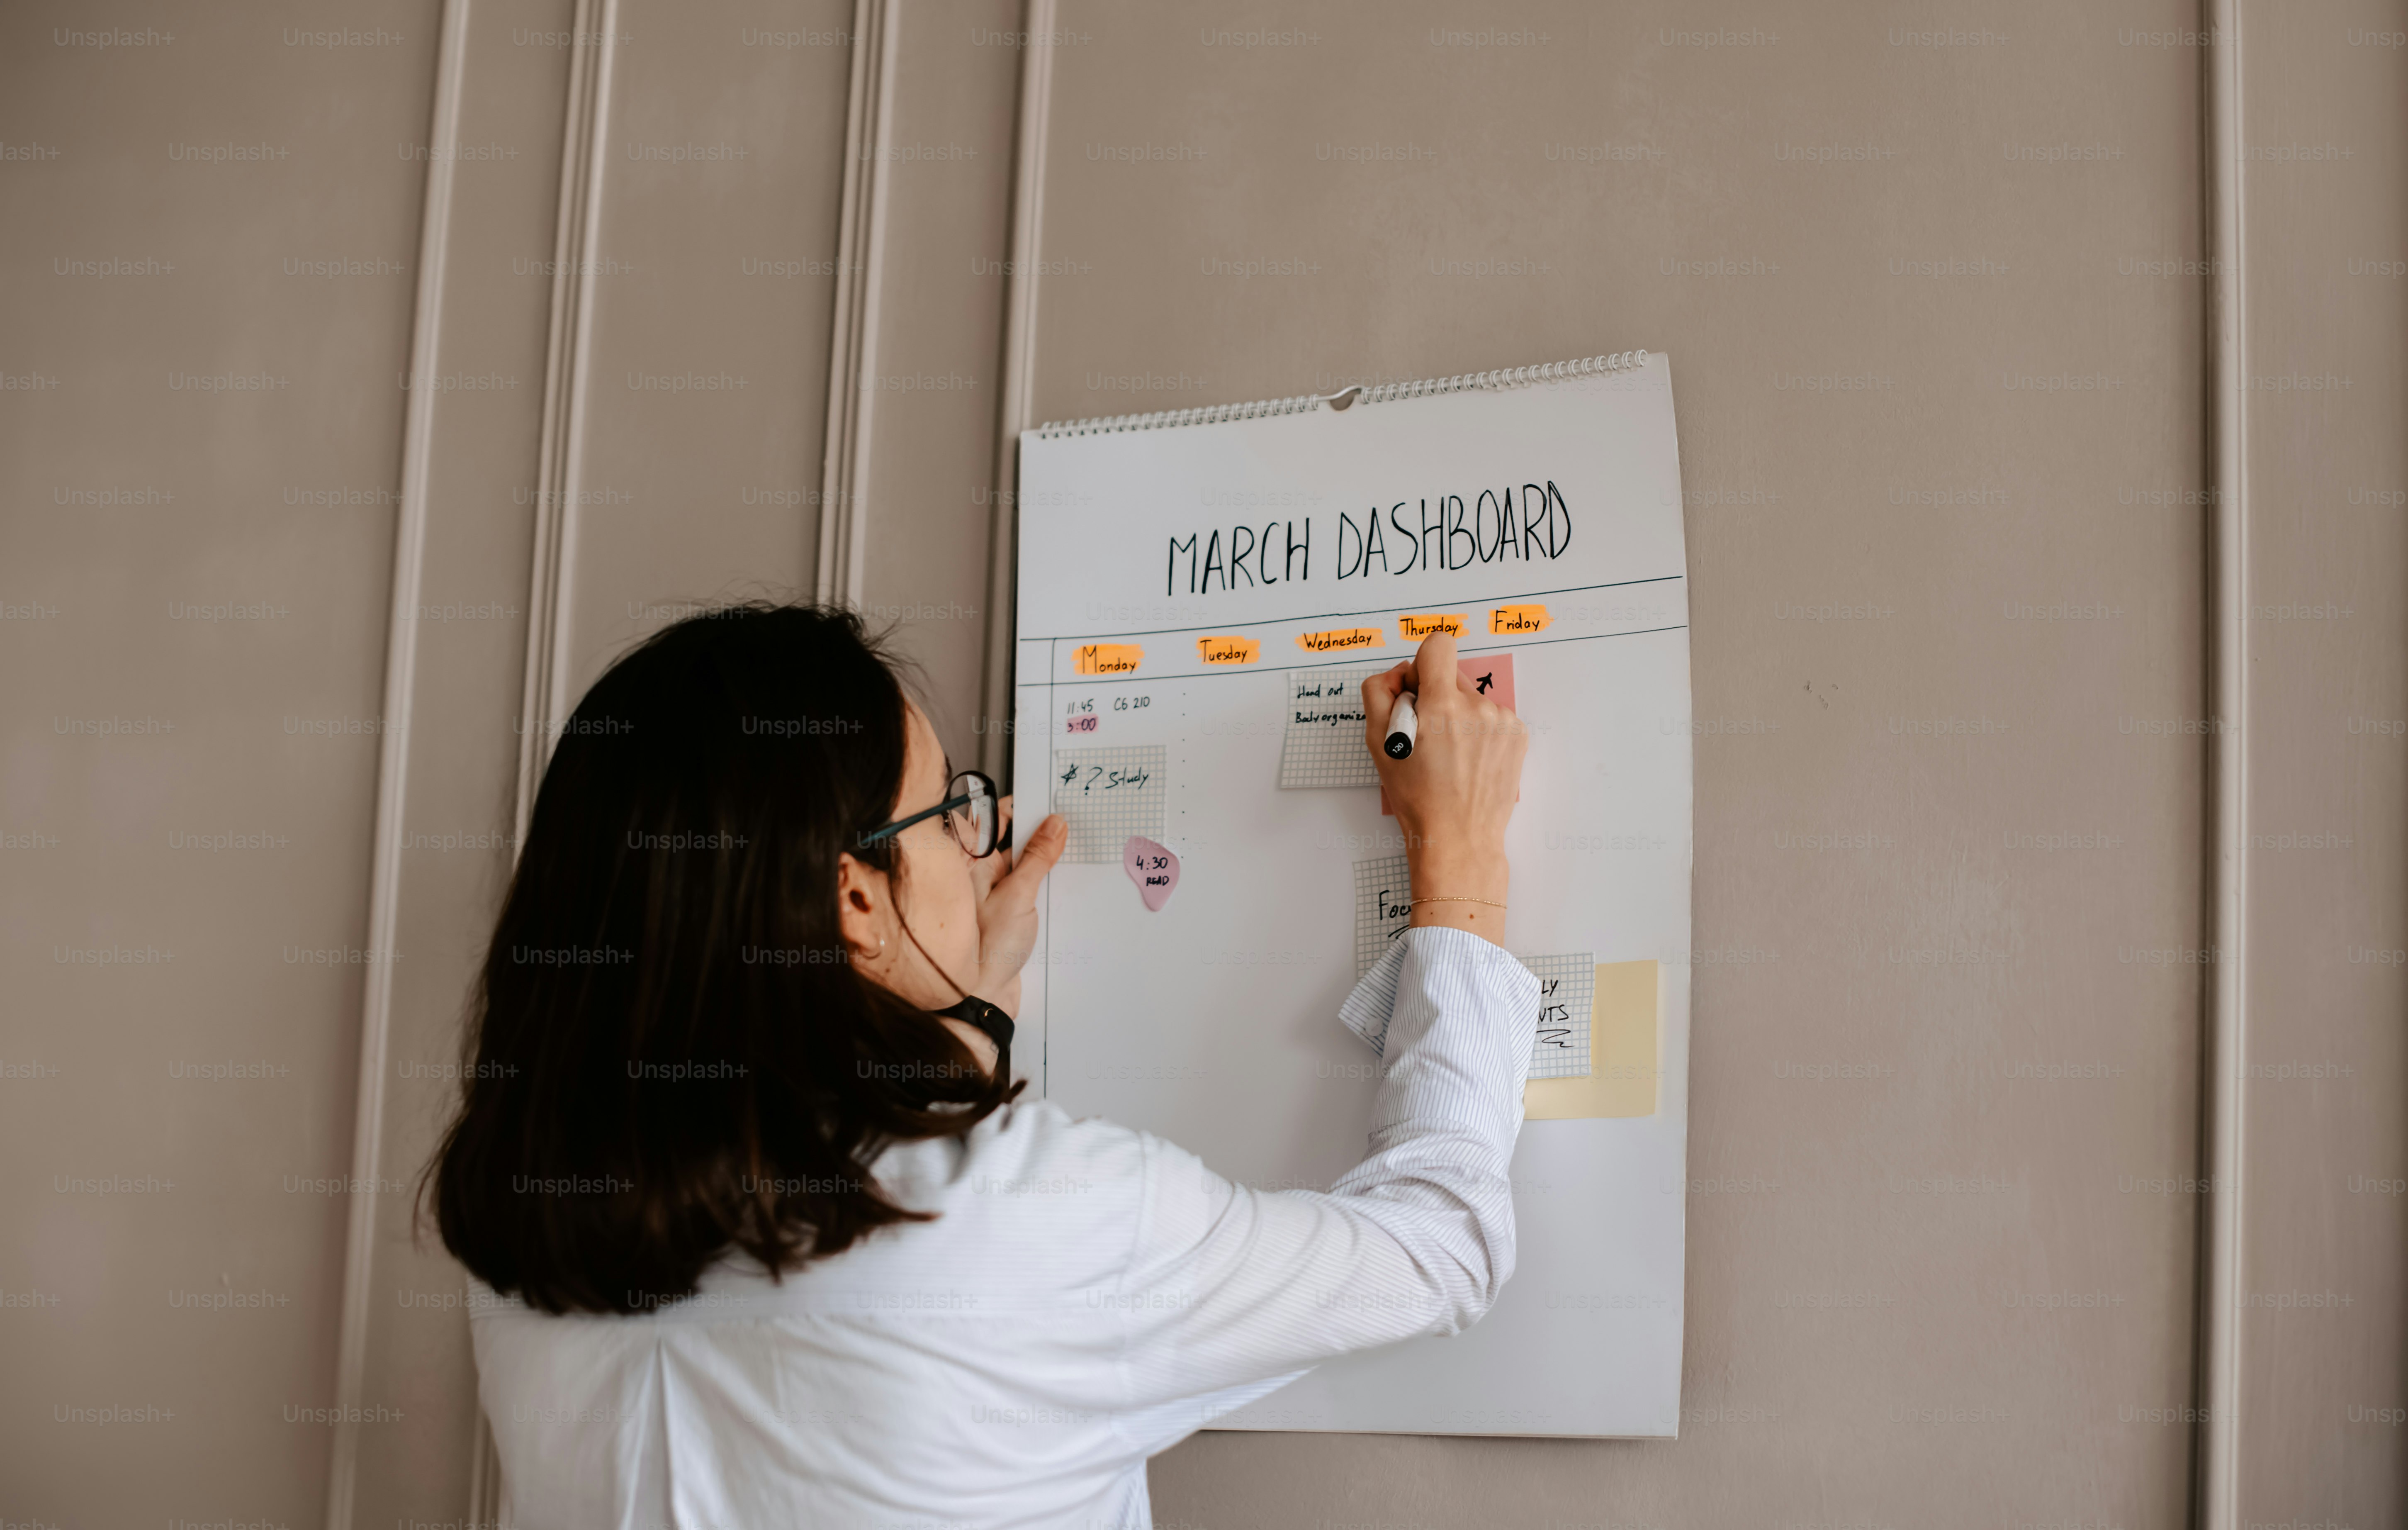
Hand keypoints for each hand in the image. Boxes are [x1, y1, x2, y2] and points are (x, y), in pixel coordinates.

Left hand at [968, 795, 1065, 1016]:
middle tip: (1071, 823)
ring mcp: (994, 896)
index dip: (1021, 807)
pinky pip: (1030, 889)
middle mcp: (980, 876)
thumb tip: (1053, 824)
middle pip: (1012, 841)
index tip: (1050, 800)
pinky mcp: (1009, 915)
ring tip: (1075, 854)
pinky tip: (1067, 884)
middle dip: (1041, 832)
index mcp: (971, 863)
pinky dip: (1048, 884)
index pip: (994, 820)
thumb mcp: (1018, 895)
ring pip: (1024, 865)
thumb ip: (1037, 858)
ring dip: (1048, 860)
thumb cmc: (985, 951)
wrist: (981, 999)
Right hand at [1361, 633, 1527, 938]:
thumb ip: (1379, 693)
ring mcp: (1502, 721)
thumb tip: (1401, 673)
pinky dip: (1479, 731)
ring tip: (1450, 755)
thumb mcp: (1379, 744)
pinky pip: (1492, 716)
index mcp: (1442, 705)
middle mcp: (1477, 707)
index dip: (1423, 663)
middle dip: (1436, 697)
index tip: (1419, 689)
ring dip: (1459, 716)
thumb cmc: (1417, 796)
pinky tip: (1470, 759)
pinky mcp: (1518, 734)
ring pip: (1472, 698)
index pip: (1439, 644)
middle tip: (1427, 737)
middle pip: (1452, 675)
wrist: (1458, 837)